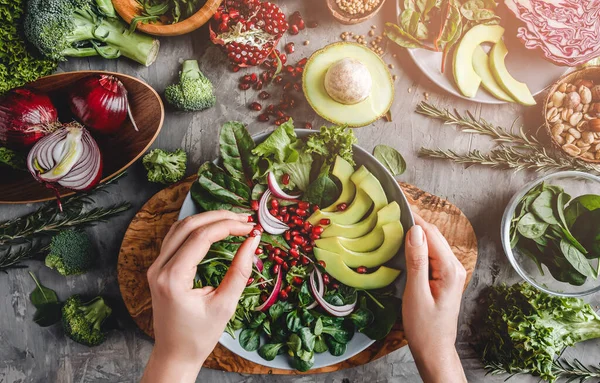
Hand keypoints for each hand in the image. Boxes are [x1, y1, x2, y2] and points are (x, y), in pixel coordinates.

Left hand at [140, 210, 259, 382]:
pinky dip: (197, 229)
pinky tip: (215, 229)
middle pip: (189, 225)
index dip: (229, 226)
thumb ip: (240, 270)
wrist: (175, 354)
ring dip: (207, 220)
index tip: (251, 227)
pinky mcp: (159, 268)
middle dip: (219, 217)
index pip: (202, 237)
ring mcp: (156, 267)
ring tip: (233, 221)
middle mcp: (159, 268)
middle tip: (245, 219)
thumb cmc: (200, 336)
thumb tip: (253, 241)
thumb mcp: (225, 305)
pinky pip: (176, 238)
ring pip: (180, 227)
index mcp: (172, 278)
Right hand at [402, 213, 466, 382]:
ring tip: (394, 221)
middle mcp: (455, 267)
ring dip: (415, 232)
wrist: (434, 350)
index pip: (431, 234)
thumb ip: (416, 262)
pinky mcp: (444, 277)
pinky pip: (430, 254)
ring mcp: (451, 272)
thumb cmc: (424, 328)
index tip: (397, 203)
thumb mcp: (416, 294)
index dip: (414, 217)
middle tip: (391, 209)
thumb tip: (415, 231)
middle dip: (414, 221)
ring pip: (432, 243)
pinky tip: (404, 242)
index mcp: (450, 270)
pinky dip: (417, 245)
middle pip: (433, 235)